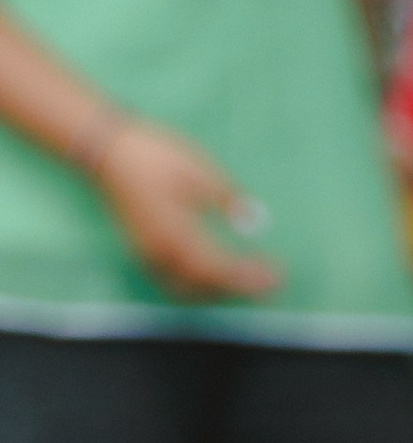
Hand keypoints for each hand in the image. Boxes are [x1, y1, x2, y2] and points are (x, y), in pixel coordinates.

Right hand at [92, 120, 280, 300]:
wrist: (105, 150)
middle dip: (240, 289)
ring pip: (189, 291)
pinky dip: (198, 288)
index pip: (220, 269)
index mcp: (176, 234)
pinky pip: (173, 283)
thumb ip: (226, 197)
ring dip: (219, 292)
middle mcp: (161, 254)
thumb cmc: (152, 154)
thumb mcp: (197, 169)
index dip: (250, 277)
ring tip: (247, 281)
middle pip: (206, 288)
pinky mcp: (142, 252)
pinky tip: (214, 278)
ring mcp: (148, 256)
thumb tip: (254, 218)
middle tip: (269, 281)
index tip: (277, 274)